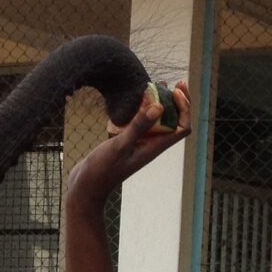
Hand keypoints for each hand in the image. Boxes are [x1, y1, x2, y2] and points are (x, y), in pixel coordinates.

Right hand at [63, 79, 191, 207]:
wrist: (86, 188)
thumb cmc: (102, 171)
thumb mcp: (120, 145)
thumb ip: (139, 126)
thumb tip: (159, 106)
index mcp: (154, 147)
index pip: (182, 127)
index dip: (185, 108)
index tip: (175, 91)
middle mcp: (151, 145)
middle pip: (174, 122)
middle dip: (177, 102)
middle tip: (175, 83)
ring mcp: (139, 144)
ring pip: (158, 122)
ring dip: (160, 104)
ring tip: (157, 86)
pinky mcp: (126, 143)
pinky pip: (141, 124)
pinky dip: (142, 111)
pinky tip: (136, 101)